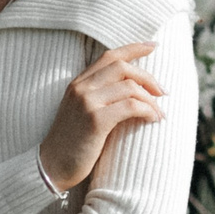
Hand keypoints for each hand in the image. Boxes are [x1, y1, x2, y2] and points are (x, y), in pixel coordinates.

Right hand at [38, 38, 166, 192]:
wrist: (51, 167)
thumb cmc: (73, 143)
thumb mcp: (81, 111)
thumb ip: (99, 95)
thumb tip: (134, 88)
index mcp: (78, 83)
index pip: (109, 56)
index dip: (134, 48)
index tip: (153, 46)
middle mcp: (81, 88)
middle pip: (123, 67)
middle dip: (148, 77)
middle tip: (163, 92)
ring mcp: (87, 103)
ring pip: (130, 87)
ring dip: (151, 100)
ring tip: (159, 113)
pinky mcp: (95, 120)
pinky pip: (131, 106)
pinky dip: (147, 111)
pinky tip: (153, 119)